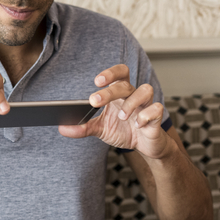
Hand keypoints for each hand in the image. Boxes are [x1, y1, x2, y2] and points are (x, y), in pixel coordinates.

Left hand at [59, 64, 173, 157]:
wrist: (145, 146)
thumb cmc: (124, 131)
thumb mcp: (101, 129)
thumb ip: (84, 127)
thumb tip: (62, 128)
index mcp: (120, 94)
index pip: (119, 74)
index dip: (110, 73)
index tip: (97, 81)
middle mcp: (134, 95)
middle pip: (125, 84)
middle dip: (110, 91)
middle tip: (95, 101)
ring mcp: (146, 105)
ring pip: (145, 90)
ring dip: (131, 102)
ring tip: (121, 116)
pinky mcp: (156, 117)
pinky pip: (156, 109)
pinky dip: (146, 115)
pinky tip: (138, 124)